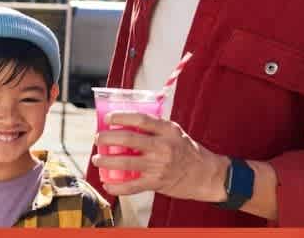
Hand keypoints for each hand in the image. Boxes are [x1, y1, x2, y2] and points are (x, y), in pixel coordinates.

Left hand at [91, 112, 227, 202]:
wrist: (206, 175)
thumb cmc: (188, 151)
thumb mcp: (175, 132)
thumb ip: (154, 128)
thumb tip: (125, 122)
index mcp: (168, 130)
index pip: (141, 119)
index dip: (121, 116)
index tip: (108, 118)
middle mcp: (163, 147)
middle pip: (129, 139)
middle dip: (108, 138)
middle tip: (98, 139)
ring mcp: (159, 166)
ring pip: (126, 163)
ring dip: (106, 161)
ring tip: (97, 160)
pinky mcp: (156, 183)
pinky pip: (132, 186)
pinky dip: (117, 187)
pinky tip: (107, 184)